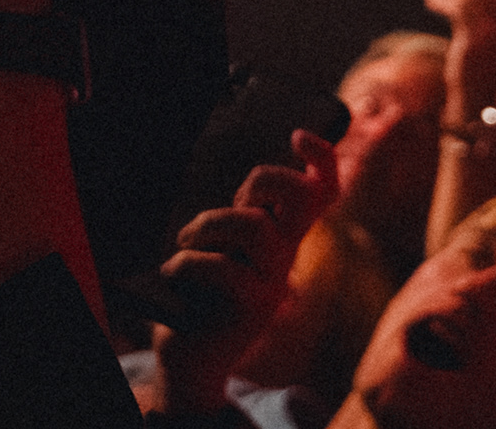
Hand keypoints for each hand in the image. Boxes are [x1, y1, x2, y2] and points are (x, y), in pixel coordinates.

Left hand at [154, 130, 340, 412]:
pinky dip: (187, 263)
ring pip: (255, 227)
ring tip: (186, 239)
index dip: (323, 160)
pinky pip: (221, 269)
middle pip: (302, 199)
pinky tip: (172, 273)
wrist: (193, 358)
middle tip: (234, 198)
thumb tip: (221, 163)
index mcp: (281, 236)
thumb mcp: (220, 245)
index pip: (322, 193)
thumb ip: (233, 214)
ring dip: (211, 222)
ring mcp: (271, 285)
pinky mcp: (247, 310)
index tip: (297, 136)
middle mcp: (284, 257)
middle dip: (266, 180)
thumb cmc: (200, 290)